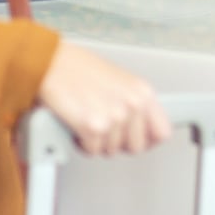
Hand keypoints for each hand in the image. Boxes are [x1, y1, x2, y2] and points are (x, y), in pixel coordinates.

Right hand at [37, 41, 170, 155]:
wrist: (53, 63)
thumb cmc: (80, 69)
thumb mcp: (119, 82)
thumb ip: (133, 104)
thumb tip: (140, 127)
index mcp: (142, 92)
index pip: (162, 132)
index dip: (148, 140)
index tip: (138, 140)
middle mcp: (132, 104)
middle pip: (135, 146)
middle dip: (118, 142)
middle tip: (104, 129)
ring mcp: (115, 117)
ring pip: (111, 150)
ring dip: (97, 141)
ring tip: (88, 119)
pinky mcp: (93, 127)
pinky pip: (92, 150)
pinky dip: (82, 142)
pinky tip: (78, 124)